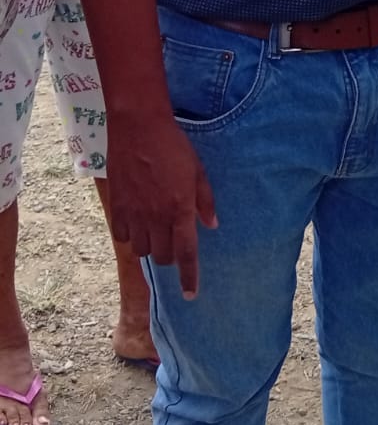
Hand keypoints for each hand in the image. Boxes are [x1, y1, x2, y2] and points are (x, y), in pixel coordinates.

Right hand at [105, 114, 217, 299]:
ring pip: (142, 250)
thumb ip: (205, 200)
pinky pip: (123, 236)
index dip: (190, 277)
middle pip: (163, 257)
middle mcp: (157, 217)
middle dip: (171, 257)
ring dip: (151, 247)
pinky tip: (137, 223)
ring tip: (156, 231)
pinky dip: (131, 236)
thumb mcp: (198, 171)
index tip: (191, 295)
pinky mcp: (117, 207)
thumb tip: (212, 225)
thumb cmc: (173, 146)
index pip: (187, 254)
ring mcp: (135, 214)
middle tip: (174, 242)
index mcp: (181, 210)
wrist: (138, 128)